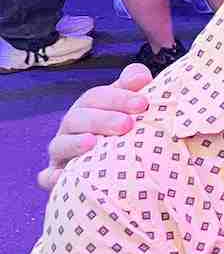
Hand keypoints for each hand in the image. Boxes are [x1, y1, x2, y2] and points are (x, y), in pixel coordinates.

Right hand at [39, 63, 151, 191]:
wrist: (119, 167)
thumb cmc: (127, 130)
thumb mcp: (130, 106)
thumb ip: (134, 88)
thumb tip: (141, 76)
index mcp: (89, 108)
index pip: (97, 97)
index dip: (119, 97)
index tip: (143, 103)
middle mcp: (72, 128)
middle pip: (78, 118)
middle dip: (102, 119)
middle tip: (127, 124)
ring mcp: (62, 152)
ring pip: (59, 145)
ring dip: (74, 143)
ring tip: (92, 143)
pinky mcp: (57, 176)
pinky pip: (49, 177)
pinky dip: (53, 177)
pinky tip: (63, 177)